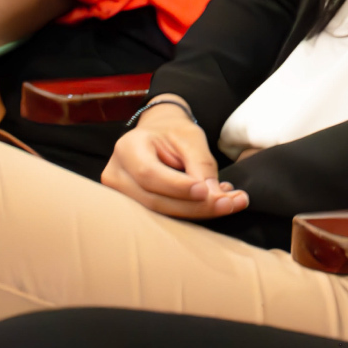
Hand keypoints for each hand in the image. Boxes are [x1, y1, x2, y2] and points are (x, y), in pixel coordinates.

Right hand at [100, 101, 247, 219]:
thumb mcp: (190, 136)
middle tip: (230, 204)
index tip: (206, 191)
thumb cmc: (173, 131)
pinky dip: (191, 212)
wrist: (159, 134)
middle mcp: (117, 174)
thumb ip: (200, 164)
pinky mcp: (132, 208)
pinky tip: (215, 204)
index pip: (149, 174)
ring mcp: (120, 195)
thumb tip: (213, 196)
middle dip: (196, 206)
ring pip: (160, 213)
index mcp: (128, 148)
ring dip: (198, 212)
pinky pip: (162, 216)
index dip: (177, 187)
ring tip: (230, 203)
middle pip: (155, 200)